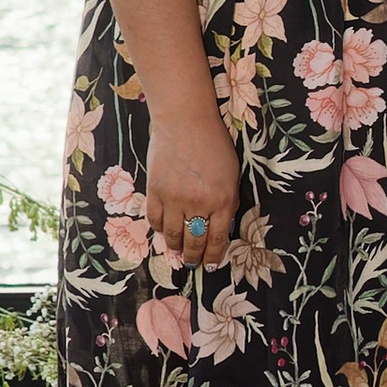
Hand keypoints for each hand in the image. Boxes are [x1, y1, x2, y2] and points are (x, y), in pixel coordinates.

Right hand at [145, 108, 239, 271]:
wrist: (185, 122)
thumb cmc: (215, 144)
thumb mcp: (231, 175)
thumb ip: (227, 201)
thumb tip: (219, 226)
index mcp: (223, 200)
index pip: (217, 238)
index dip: (213, 256)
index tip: (211, 265)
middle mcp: (199, 204)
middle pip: (194, 241)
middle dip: (195, 257)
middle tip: (193, 264)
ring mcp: (174, 199)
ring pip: (172, 235)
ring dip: (176, 247)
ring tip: (179, 252)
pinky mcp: (154, 192)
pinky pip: (154, 220)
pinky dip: (159, 230)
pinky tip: (164, 232)